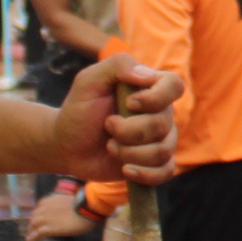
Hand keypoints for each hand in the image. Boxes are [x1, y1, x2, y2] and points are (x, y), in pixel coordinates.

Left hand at [22, 187, 95, 240]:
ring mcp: (45, 218)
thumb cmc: (83, 205)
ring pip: (33, 225)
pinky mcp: (49, 228)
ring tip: (30, 236)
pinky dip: (33, 237)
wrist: (86, 208)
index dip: (38, 215)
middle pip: (34, 216)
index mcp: (49, 200)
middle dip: (33, 223)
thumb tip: (65, 211)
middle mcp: (44, 208)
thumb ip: (61, 205)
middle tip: (33, 230)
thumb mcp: (68, 201)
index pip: (39, 208)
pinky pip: (37, 233)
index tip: (39, 220)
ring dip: (31, 230)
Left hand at [45, 55, 179, 186]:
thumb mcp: (88, 81)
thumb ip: (117, 66)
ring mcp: (159, 140)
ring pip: (163, 151)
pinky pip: (166, 172)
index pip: (174, 86)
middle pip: (163, 124)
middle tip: (107, 126)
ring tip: (110, 147)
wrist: (66, 144)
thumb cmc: (78, 109)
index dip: (157, 97)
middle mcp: (160, 113)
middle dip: (129, 131)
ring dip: (130, 153)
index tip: (130, 104)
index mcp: (149, 88)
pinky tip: (126, 170)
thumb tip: (147, 76)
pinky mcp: (154, 164)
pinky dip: (145, 174)